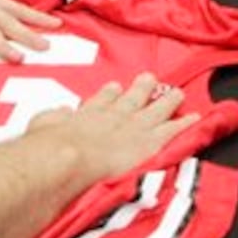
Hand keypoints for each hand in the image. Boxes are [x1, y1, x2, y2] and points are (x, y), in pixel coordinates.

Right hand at [27, 73, 198, 180]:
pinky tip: (194, 117)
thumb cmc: (47, 147)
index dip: (110, 95)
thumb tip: (61, 112)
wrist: (66, 158)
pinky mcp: (149, 142)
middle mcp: (112, 117)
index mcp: (86, 115)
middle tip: (150, 78)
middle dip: (142, 89)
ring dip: (167, 101)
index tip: (116, 87)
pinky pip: (172, 131)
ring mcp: (133, 128)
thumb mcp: (42, 125)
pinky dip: (184, 123)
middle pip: (131, 100)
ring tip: (177, 93)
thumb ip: (53, 118)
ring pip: (155, 111)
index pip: (101, 101)